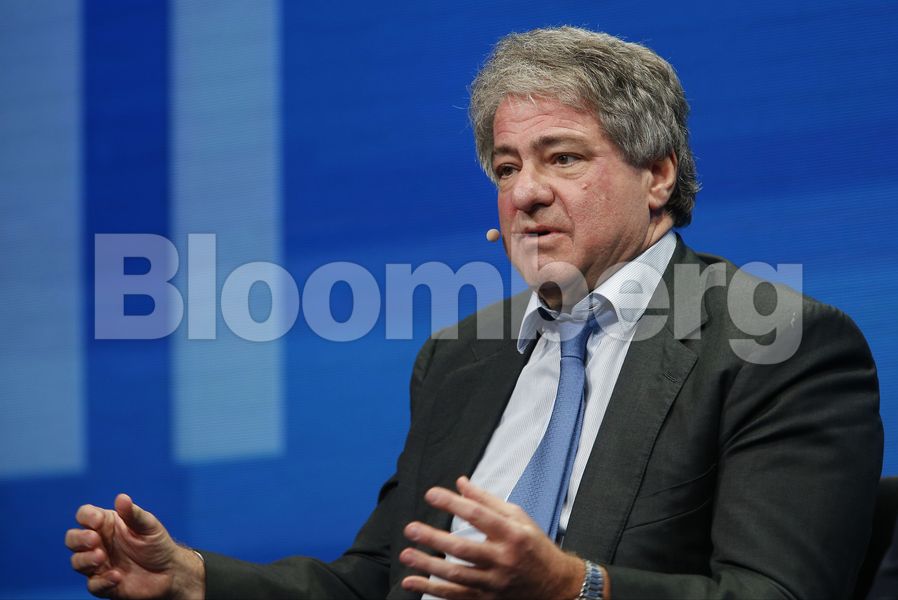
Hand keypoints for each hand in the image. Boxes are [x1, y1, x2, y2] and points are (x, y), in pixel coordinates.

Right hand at [65, 494, 203, 598]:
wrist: (170, 572)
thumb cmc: (157, 544)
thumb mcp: (149, 526)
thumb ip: (134, 514)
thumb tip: (121, 498)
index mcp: (107, 524)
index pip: (85, 515)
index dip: (86, 517)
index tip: (98, 521)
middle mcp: (98, 543)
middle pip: (72, 538)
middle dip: (79, 539)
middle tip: (95, 540)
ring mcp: (99, 564)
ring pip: (77, 562)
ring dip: (86, 559)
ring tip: (102, 557)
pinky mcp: (104, 584)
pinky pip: (93, 584)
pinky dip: (102, 581)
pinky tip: (117, 576)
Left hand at [399, 476, 585, 599]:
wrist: (556, 586)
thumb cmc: (535, 547)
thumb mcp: (518, 518)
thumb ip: (487, 501)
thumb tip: (461, 483)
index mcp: (512, 534)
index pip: (478, 515)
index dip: (453, 503)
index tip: (431, 494)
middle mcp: (503, 560)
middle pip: (463, 549)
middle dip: (434, 538)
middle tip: (411, 529)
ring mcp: (494, 583)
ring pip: (456, 576)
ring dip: (427, 565)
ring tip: (406, 554)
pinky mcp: (487, 599)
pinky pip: (455, 596)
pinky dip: (432, 590)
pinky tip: (412, 582)